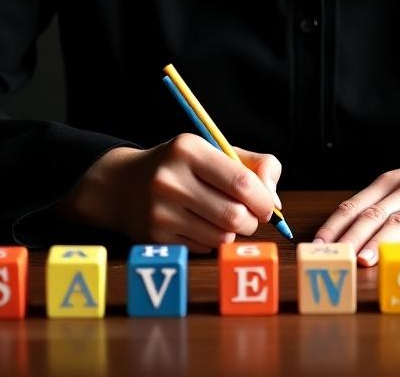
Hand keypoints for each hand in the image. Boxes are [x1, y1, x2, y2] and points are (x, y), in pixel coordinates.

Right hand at [53, 134, 283, 253]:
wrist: (124, 185)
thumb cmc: (182, 166)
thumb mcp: (213, 151)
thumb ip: (254, 165)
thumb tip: (276, 202)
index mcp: (189, 149)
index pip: (240, 182)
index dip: (263, 199)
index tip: (268, 205)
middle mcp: (170, 180)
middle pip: (233, 215)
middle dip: (252, 220)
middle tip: (250, 216)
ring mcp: (160, 211)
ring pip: (221, 236)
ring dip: (233, 232)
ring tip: (224, 217)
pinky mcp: (154, 238)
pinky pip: (202, 248)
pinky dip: (211, 241)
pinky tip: (199, 224)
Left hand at [312, 135, 399, 265]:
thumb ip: (390, 200)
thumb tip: (357, 226)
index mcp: (394, 182)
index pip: (356, 205)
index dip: (335, 225)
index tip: (316, 244)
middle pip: (373, 216)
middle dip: (349, 239)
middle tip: (331, 258)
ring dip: (381, 243)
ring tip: (364, 261)